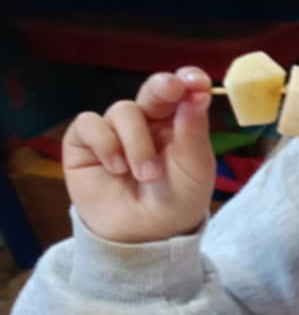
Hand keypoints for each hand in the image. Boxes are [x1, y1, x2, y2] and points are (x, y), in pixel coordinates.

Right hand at [63, 69, 216, 244]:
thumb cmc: (176, 201)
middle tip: (172, 90)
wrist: (143, 234)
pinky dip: (105, 144)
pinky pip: (90, 124)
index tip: (196, 81)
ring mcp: (115, 129)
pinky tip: (115, 168)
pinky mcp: (85, 141)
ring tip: (145, 175)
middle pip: (153, 89)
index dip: (187, 80)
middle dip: (162, 88)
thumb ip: (194, 131)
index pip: (183, 91)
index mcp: (178, 123)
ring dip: (136, 143)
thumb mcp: (195, 168)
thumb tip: (198, 93)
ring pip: (123, 110)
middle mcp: (147, 121)